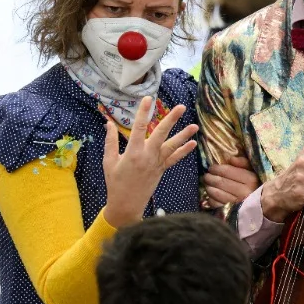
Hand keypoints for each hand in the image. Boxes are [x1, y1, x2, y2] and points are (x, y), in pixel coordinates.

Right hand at [103, 98, 197, 227]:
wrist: (126, 204)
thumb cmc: (115, 182)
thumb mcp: (108, 161)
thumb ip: (110, 141)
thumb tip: (108, 123)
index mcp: (132, 152)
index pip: (138, 127)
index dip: (143, 112)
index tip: (148, 99)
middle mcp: (147, 156)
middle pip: (161, 134)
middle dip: (171, 119)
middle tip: (181, 107)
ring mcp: (156, 163)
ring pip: (172, 146)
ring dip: (183, 135)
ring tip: (195, 126)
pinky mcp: (161, 170)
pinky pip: (174, 159)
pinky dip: (183, 151)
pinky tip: (192, 144)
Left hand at [203, 154, 259, 207]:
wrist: (262, 205)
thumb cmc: (255, 185)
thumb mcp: (252, 171)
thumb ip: (243, 162)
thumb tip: (230, 158)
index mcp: (251, 179)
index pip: (227, 171)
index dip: (216, 168)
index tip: (211, 167)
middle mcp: (244, 191)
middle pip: (221, 182)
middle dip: (210, 177)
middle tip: (206, 175)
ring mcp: (238, 203)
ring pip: (217, 193)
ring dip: (209, 187)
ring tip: (207, 184)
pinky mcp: (233, 212)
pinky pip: (217, 204)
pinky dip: (211, 199)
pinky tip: (210, 195)